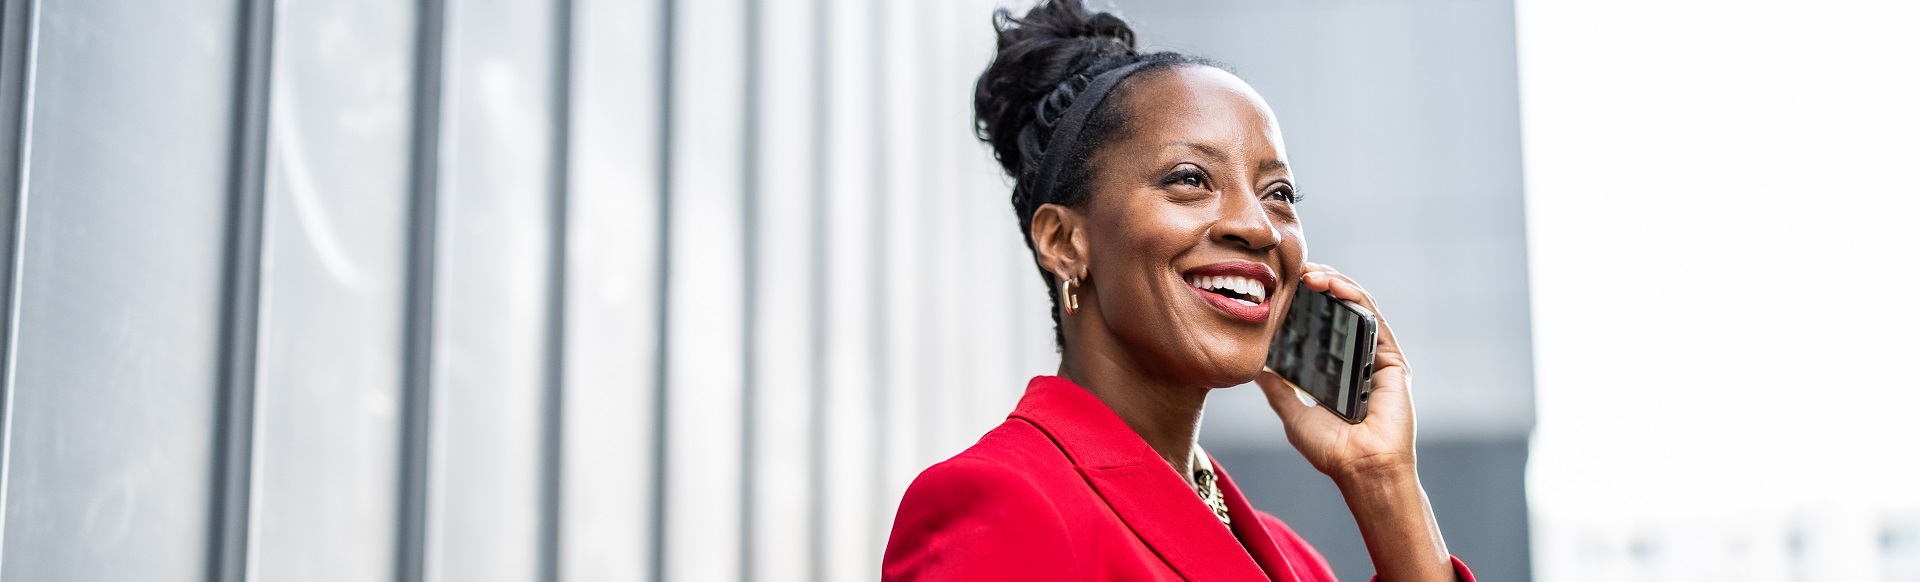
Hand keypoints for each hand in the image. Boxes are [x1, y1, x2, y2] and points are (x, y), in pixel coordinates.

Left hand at [1254, 262, 1414, 481]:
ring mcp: (1379, 358)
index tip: (1282, 287)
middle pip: (1342, 311)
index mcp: (1339, 371)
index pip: (1323, 326)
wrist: (1361, 469)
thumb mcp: (1293, 413)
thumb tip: (1254, 367)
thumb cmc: (1331, 450)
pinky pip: (1375, 320)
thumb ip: (1277, 389)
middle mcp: (1361, 359)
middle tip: (1295, 271)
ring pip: (1360, 308)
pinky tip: (1334, 286)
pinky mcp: (1394, 360)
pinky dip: (1355, 297)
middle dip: (1320, 285)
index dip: (1306, 303)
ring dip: (1336, 284)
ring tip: (1311, 273)